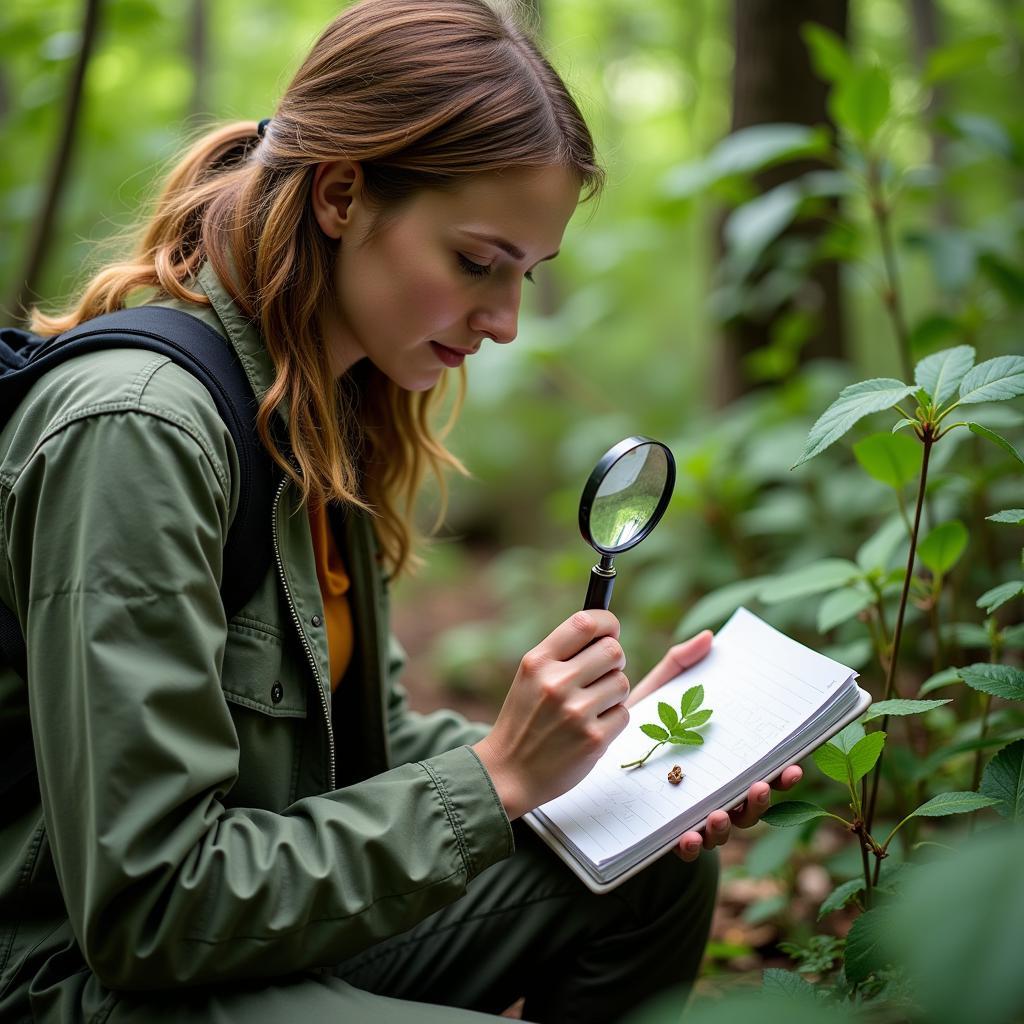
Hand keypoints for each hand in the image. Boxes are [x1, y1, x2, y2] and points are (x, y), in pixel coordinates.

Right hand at [472, 610, 630, 819]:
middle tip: (603, 672)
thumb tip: (607, 632)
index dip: (607, 622)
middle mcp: (556, 683)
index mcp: (538, 662)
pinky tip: (591, 728)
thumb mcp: (530, 678)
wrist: (508, 773)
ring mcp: (576, 712)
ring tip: (591, 705)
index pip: (585, 623)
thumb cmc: (525, 720)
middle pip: (613, 651)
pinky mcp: (594, 739)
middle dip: (614, 660)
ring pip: (622, 683)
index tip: (610, 631)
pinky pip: (623, 714)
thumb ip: (562, 654)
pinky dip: (613, 719)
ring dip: (614, 692)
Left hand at [622, 630, 803, 861]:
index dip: (781, 770)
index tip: (793, 764)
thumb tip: (708, 637)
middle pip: (749, 802)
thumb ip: (680, 668)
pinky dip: (692, 844)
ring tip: (720, 811)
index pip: (760, 768)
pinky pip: (685, 846)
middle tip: (764, 785)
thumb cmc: (636, 725)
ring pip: (723, 828)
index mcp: (719, 760)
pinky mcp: (665, 833)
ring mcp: (692, 815)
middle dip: (762, 797)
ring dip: (728, 822)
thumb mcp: (658, 695)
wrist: (588, 755)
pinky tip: (688, 836)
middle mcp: (713, 790)